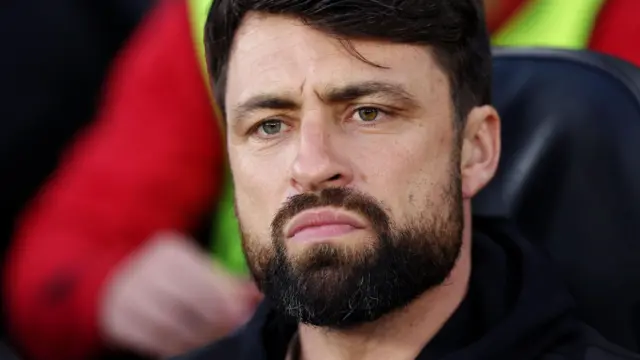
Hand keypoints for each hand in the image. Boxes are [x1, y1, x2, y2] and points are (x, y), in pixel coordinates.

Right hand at [99, 232, 258, 357]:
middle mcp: (144, 268)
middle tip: (230, 334)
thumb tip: (258, 296)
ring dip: (195, 338)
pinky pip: (150, 340)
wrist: (124, 287)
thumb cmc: (176, 279)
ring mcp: (126, 294)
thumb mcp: (200, 272)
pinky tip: (190, 349)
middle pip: (184, 301)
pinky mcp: (117, 320)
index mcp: (169, 252)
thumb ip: (228, 284)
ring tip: (213, 343)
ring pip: (168, 324)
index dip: (222, 300)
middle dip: (211, 321)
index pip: (200, 277)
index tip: (240, 318)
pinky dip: (172, 347)